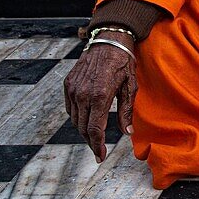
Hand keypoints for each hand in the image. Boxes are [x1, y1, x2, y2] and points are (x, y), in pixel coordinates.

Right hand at [63, 30, 136, 162]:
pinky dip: (77, 117)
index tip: (100, 157)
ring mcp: (73, 89)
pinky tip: (86, 119)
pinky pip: (70, 108)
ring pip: (75, 120)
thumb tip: (127, 132)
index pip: (95, 129)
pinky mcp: (68, 84)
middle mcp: (83, 94)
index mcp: (100, 96)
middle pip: (83, 128)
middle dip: (91, 141)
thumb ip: (126, 111)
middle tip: (99, 149)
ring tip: (95, 136)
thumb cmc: (123, 63)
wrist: (108, 41)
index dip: (97, 146)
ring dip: (84, 130)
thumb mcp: (130, 87)